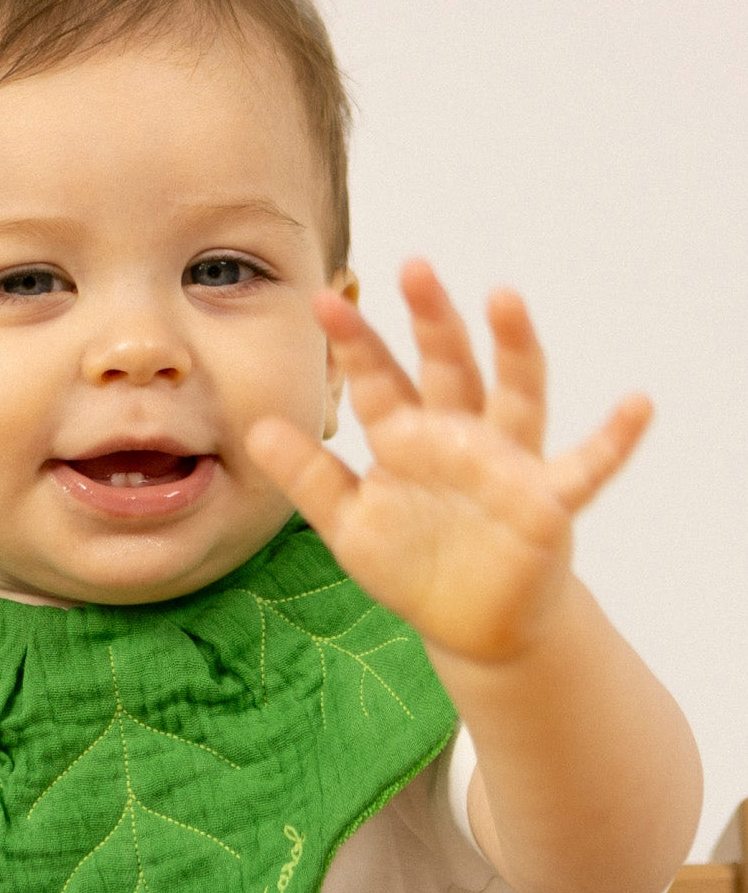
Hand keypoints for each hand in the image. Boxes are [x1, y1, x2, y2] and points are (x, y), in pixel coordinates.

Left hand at [245, 258, 651, 663]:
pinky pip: (587, 467)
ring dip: (513, 349)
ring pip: (514, 395)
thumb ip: (309, 478)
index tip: (323, 299)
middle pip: (445, 368)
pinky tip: (637, 405)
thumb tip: (255, 431)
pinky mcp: (546, 503)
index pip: (378, 382)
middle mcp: (458, 436)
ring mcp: (506, 464)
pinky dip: (614, 439)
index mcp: (406, 439)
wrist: (473, 624)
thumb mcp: (349, 524)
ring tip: (504, 298)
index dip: (354, 344)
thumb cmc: (414, 564)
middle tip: (413, 268)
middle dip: (431, 321)